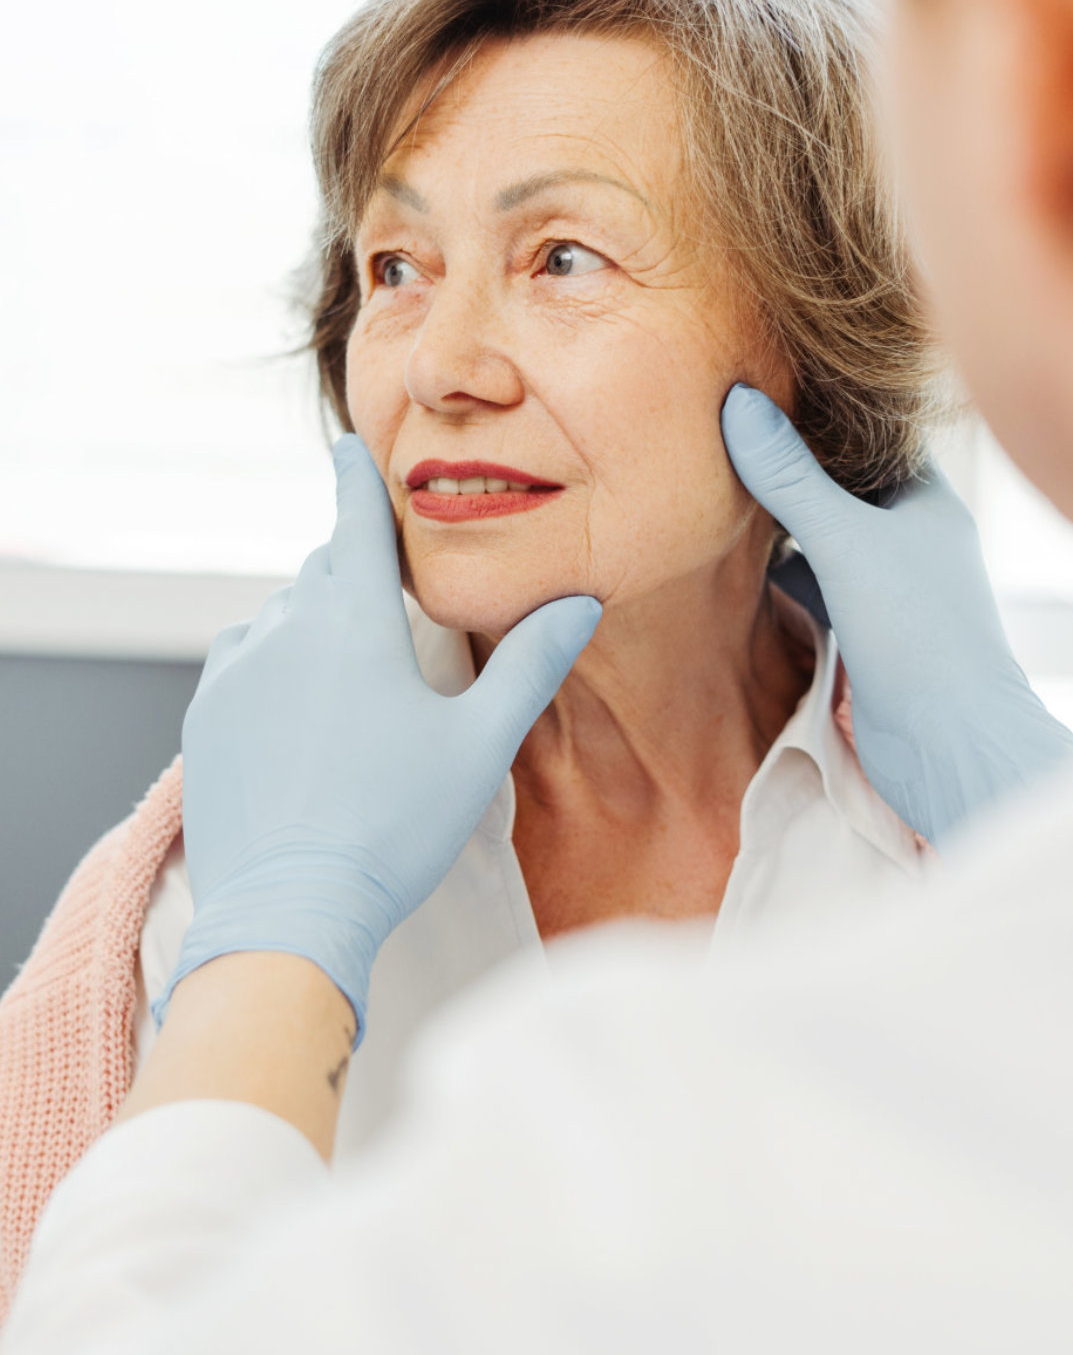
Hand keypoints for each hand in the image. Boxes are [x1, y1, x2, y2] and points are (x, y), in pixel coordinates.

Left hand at [154, 434, 600, 1042]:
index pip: (356, 522)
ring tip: (351, 670)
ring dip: (315, 620)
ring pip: (282, 616)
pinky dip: (274, 660)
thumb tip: (581, 602)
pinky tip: (300, 704)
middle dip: (355, 569)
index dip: (357, 478)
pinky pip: (244, 659)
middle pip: (324, 571)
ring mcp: (236, 673)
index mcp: (355, 623)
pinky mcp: (206, 716)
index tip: (350, 446)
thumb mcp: (479, 744)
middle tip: (389, 599)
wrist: (290, 911)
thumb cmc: (395, 826)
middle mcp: (285, 630)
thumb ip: (532, 664)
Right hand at [724, 386, 1072, 844]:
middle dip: (793, 463)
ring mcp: (889, 585)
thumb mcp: (847, 543)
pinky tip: (738, 561)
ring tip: (719, 485)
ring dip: (783, 521)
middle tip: (727, 431)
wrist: (950, 748)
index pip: (873, 434)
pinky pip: (816, 584)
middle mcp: (913, 536)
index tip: (764, 382)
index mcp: (928, 498)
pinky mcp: (866, 630)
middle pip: (843, 483)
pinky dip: (782, 571)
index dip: (821, 409)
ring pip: (826, 536)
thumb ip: (791, 477)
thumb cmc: (919, 635)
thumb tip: (737, 401)